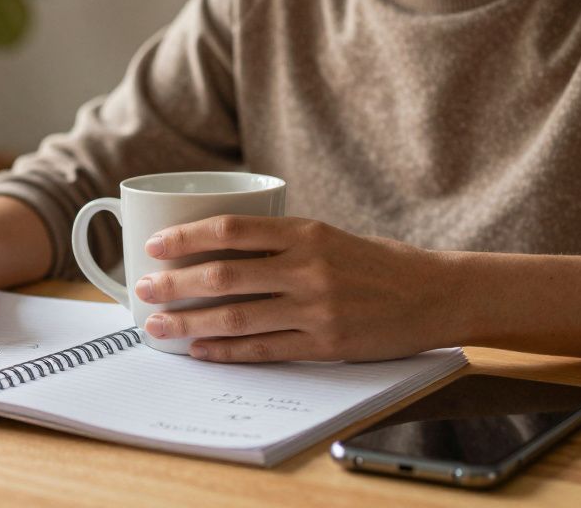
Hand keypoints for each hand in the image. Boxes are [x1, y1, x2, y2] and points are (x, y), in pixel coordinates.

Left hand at [133, 216, 455, 361]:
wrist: (436, 294)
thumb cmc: (379, 263)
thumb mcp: (329, 236)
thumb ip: (280, 242)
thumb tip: (218, 249)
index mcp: (305, 232)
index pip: (231, 229)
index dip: (186, 237)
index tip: (155, 244)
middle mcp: (307, 268)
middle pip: (224, 275)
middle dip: (175, 284)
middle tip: (144, 289)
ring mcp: (316, 308)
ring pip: (236, 317)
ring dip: (190, 323)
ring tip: (158, 326)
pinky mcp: (325, 344)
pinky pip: (264, 350)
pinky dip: (226, 351)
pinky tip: (201, 350)